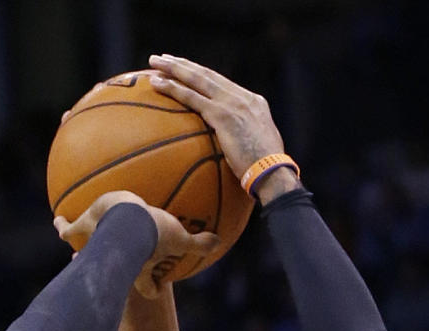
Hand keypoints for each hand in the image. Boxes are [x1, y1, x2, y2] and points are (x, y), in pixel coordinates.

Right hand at [55, 191, 217, 297]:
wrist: (125, 221)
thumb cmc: (154, 233)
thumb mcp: (180, 237)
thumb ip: (198, 243)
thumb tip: (218, 242)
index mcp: (140, 268)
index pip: (148, 288)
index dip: (152, 290)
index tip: (155, 291)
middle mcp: (115, 265)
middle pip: (117, 278)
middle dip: (116, 278)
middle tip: (116, 277)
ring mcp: (95, 249)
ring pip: (85, 257)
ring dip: (86, 259)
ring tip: (77, 260)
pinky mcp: (80, 231)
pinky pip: (67, 230)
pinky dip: (62, 226)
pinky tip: (56, 220)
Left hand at [147, 55, 286, 187]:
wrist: (274, 174)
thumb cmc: (266, 173)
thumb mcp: (258, 148)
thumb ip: (244, 140)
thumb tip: (233, 149)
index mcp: (253, 102)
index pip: (221, 83)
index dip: (201, 74)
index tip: (185, 69)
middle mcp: (243, 98)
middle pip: (207, 75)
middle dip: (184, 64)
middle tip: (163, 58)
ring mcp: (233, 104)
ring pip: (197, 80)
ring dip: (174, 69)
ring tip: (154, 62)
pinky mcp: (223, 116)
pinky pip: (192, 98)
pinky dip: (173, 89)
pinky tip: (157, 84)